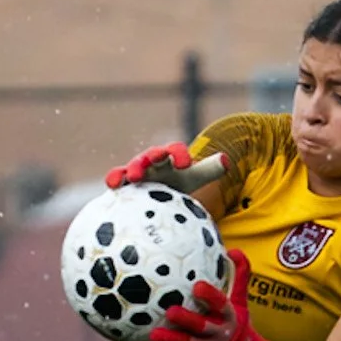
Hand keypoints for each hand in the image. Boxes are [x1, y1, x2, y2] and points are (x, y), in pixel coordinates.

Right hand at [105, 145, 228, 193]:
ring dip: (132, 169)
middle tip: (156, 159)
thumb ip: (209, 169)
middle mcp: (152, 161)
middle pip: (152, 156)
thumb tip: (227, 160)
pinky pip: (118, 178)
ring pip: (133, 167)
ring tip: (133, 176)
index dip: (180, 154)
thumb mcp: (194, 177)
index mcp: (170, 157)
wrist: (159, 191)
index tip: (186, 163)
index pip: (175, 150)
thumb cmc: (177, 182)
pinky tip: (113, 185)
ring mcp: (137, 171)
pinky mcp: (124, 182)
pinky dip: (115, 179)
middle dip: (153, 157)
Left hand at [145, 249, 286, 340]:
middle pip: (202, 327)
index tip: (197, 286)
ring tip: (154, 334)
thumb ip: (238, 275)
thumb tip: (234, 250)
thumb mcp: (240, 299)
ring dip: (171, 340)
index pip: (221, 305)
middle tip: (170, 311)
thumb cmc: (236, 319)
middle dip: (187, 320)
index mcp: (229, 316)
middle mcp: (219, 333)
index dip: (210, 296)